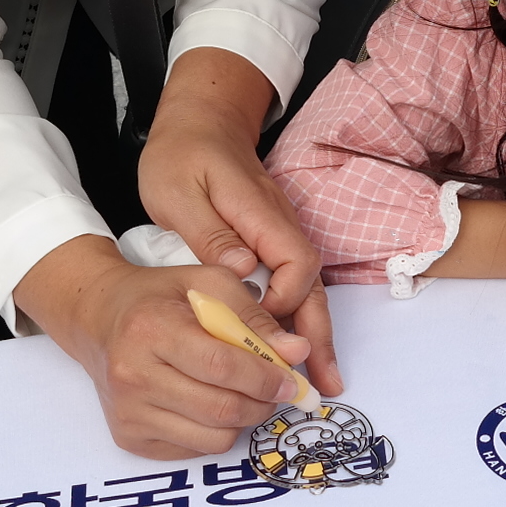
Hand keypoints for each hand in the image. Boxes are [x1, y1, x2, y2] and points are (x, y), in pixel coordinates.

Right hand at [15, 237, 313, 458]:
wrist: (100, 320)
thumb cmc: (160, 298)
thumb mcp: (209, 284)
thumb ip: (255, 317)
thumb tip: (298, 351)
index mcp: (151, 329)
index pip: (221, 366)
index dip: (266, 377)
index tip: (293, 380)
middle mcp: (133, 375)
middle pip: (221, 408)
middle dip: (263, 403)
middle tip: (277, 390)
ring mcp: (128, 412)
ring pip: (213, 437)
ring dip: (243, 419)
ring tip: (244, 394)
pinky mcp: (128, 437)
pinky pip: (194, 449)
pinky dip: (215, 431)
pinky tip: (209, 402)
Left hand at [139, 47, 336, 391]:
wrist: (200, 122)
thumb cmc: (184, 155)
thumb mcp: (179, 190)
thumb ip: (210, 232)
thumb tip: (243, 270)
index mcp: (262, 214)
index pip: (296, 265)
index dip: (284, 302)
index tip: (258, 330)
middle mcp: (281, 228)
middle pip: (312, 286)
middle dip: (319, 336)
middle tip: (325, 384)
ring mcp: (280, 236)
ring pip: (307, 291)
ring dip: (313, 335)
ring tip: (320, 381)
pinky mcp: (270, 244)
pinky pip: (291, 286)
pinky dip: (295, 320)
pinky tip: (291, 350)